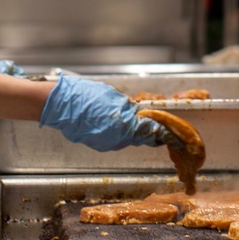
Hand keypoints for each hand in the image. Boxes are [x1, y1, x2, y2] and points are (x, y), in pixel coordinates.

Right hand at [39, 75, 171, 151]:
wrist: (61, 104)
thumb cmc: (86, 96)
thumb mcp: (114, 97)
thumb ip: (130, 107)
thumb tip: (140, 113)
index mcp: (124, 126)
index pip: (152, 131)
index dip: (166, 133)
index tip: (177, 138)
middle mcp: (117, 139)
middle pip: (141, 137)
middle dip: (151, 131)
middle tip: (162, 125)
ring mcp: (107, 143)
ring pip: (129, 138)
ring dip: (135, 130)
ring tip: (137, 118)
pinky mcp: (98, 143)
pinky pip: (116, 138)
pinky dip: (121, 131)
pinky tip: (117, 121)